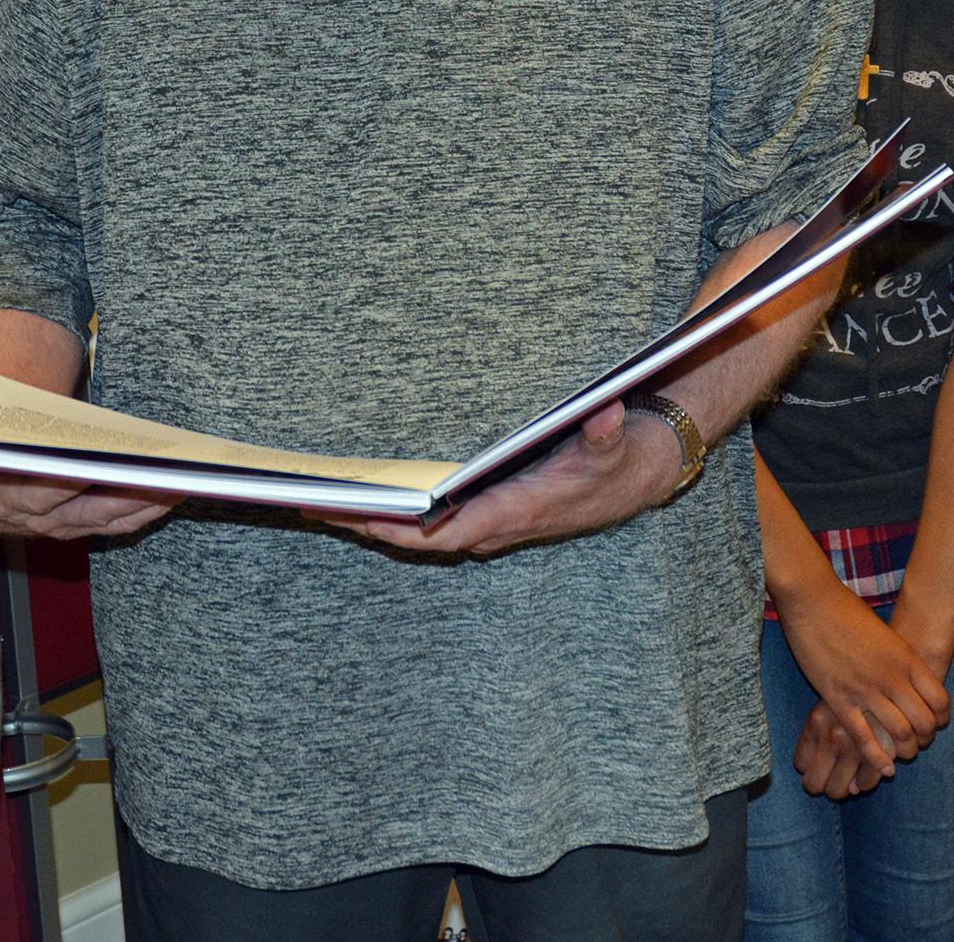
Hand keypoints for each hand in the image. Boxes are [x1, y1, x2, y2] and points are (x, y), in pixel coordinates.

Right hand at [0, 458, 175, 541]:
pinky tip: (168, 496)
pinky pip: (110, 526)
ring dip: (139, 506)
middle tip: (155, 477)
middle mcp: (23, 521)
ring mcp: (49, 527)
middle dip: (118, 497)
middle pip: (78, 514)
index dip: (59, 487)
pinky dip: (139, 514)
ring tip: (176, 482)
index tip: (89, 473)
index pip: (30, 496)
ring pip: (101, 523)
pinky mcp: (70, 526)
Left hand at [331, 400, 680, 557]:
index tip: (371, 519)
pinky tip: (360, 505)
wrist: (634, 481)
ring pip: (423, 537)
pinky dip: (395, 521)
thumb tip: (604, 413)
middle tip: (319, 510)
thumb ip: (606, 431)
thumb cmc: (617, 461)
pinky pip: (431, 528)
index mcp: (521, 510)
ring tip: (322, 508)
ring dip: (375, 526)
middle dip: (372, 526)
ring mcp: (490, 526)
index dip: (412, 530)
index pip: (456, 530)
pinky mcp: (485, 519)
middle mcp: (499, 526)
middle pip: (424, 539)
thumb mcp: (615, 443)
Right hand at [774, 579, 949, 772]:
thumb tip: (908, 679)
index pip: (940, 701)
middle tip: (916, 744)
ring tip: (899, 754)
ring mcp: (866, 690)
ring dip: (903, 750)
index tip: (934, 724)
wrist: (813, 601)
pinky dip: (877, 758)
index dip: (940, 719)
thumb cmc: (848, 611)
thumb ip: (900, 660)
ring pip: (899, 734)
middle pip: (924, 723)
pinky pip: (864, 738)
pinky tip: (883, 768)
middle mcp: (892, 677)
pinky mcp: (839, 699)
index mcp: (907, 659)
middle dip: (924, 739)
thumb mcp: (886, 634)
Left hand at [793, 700, 885, 798]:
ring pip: (835, 790)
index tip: (822, 764)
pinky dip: (866, 783)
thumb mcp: (837, 706)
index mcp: (817, 720)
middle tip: (833, 778)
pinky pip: (863, 785)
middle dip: (822, 785)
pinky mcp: (878, 753)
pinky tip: (871, 769)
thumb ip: (829, 740)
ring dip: (842, 789)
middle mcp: (833, 735)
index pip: (801, 764)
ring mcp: (854, 746)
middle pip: (813, 784)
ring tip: (851, 777)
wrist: (896, 686)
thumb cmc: (862, 696)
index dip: (810, 768)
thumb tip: (847, 787)